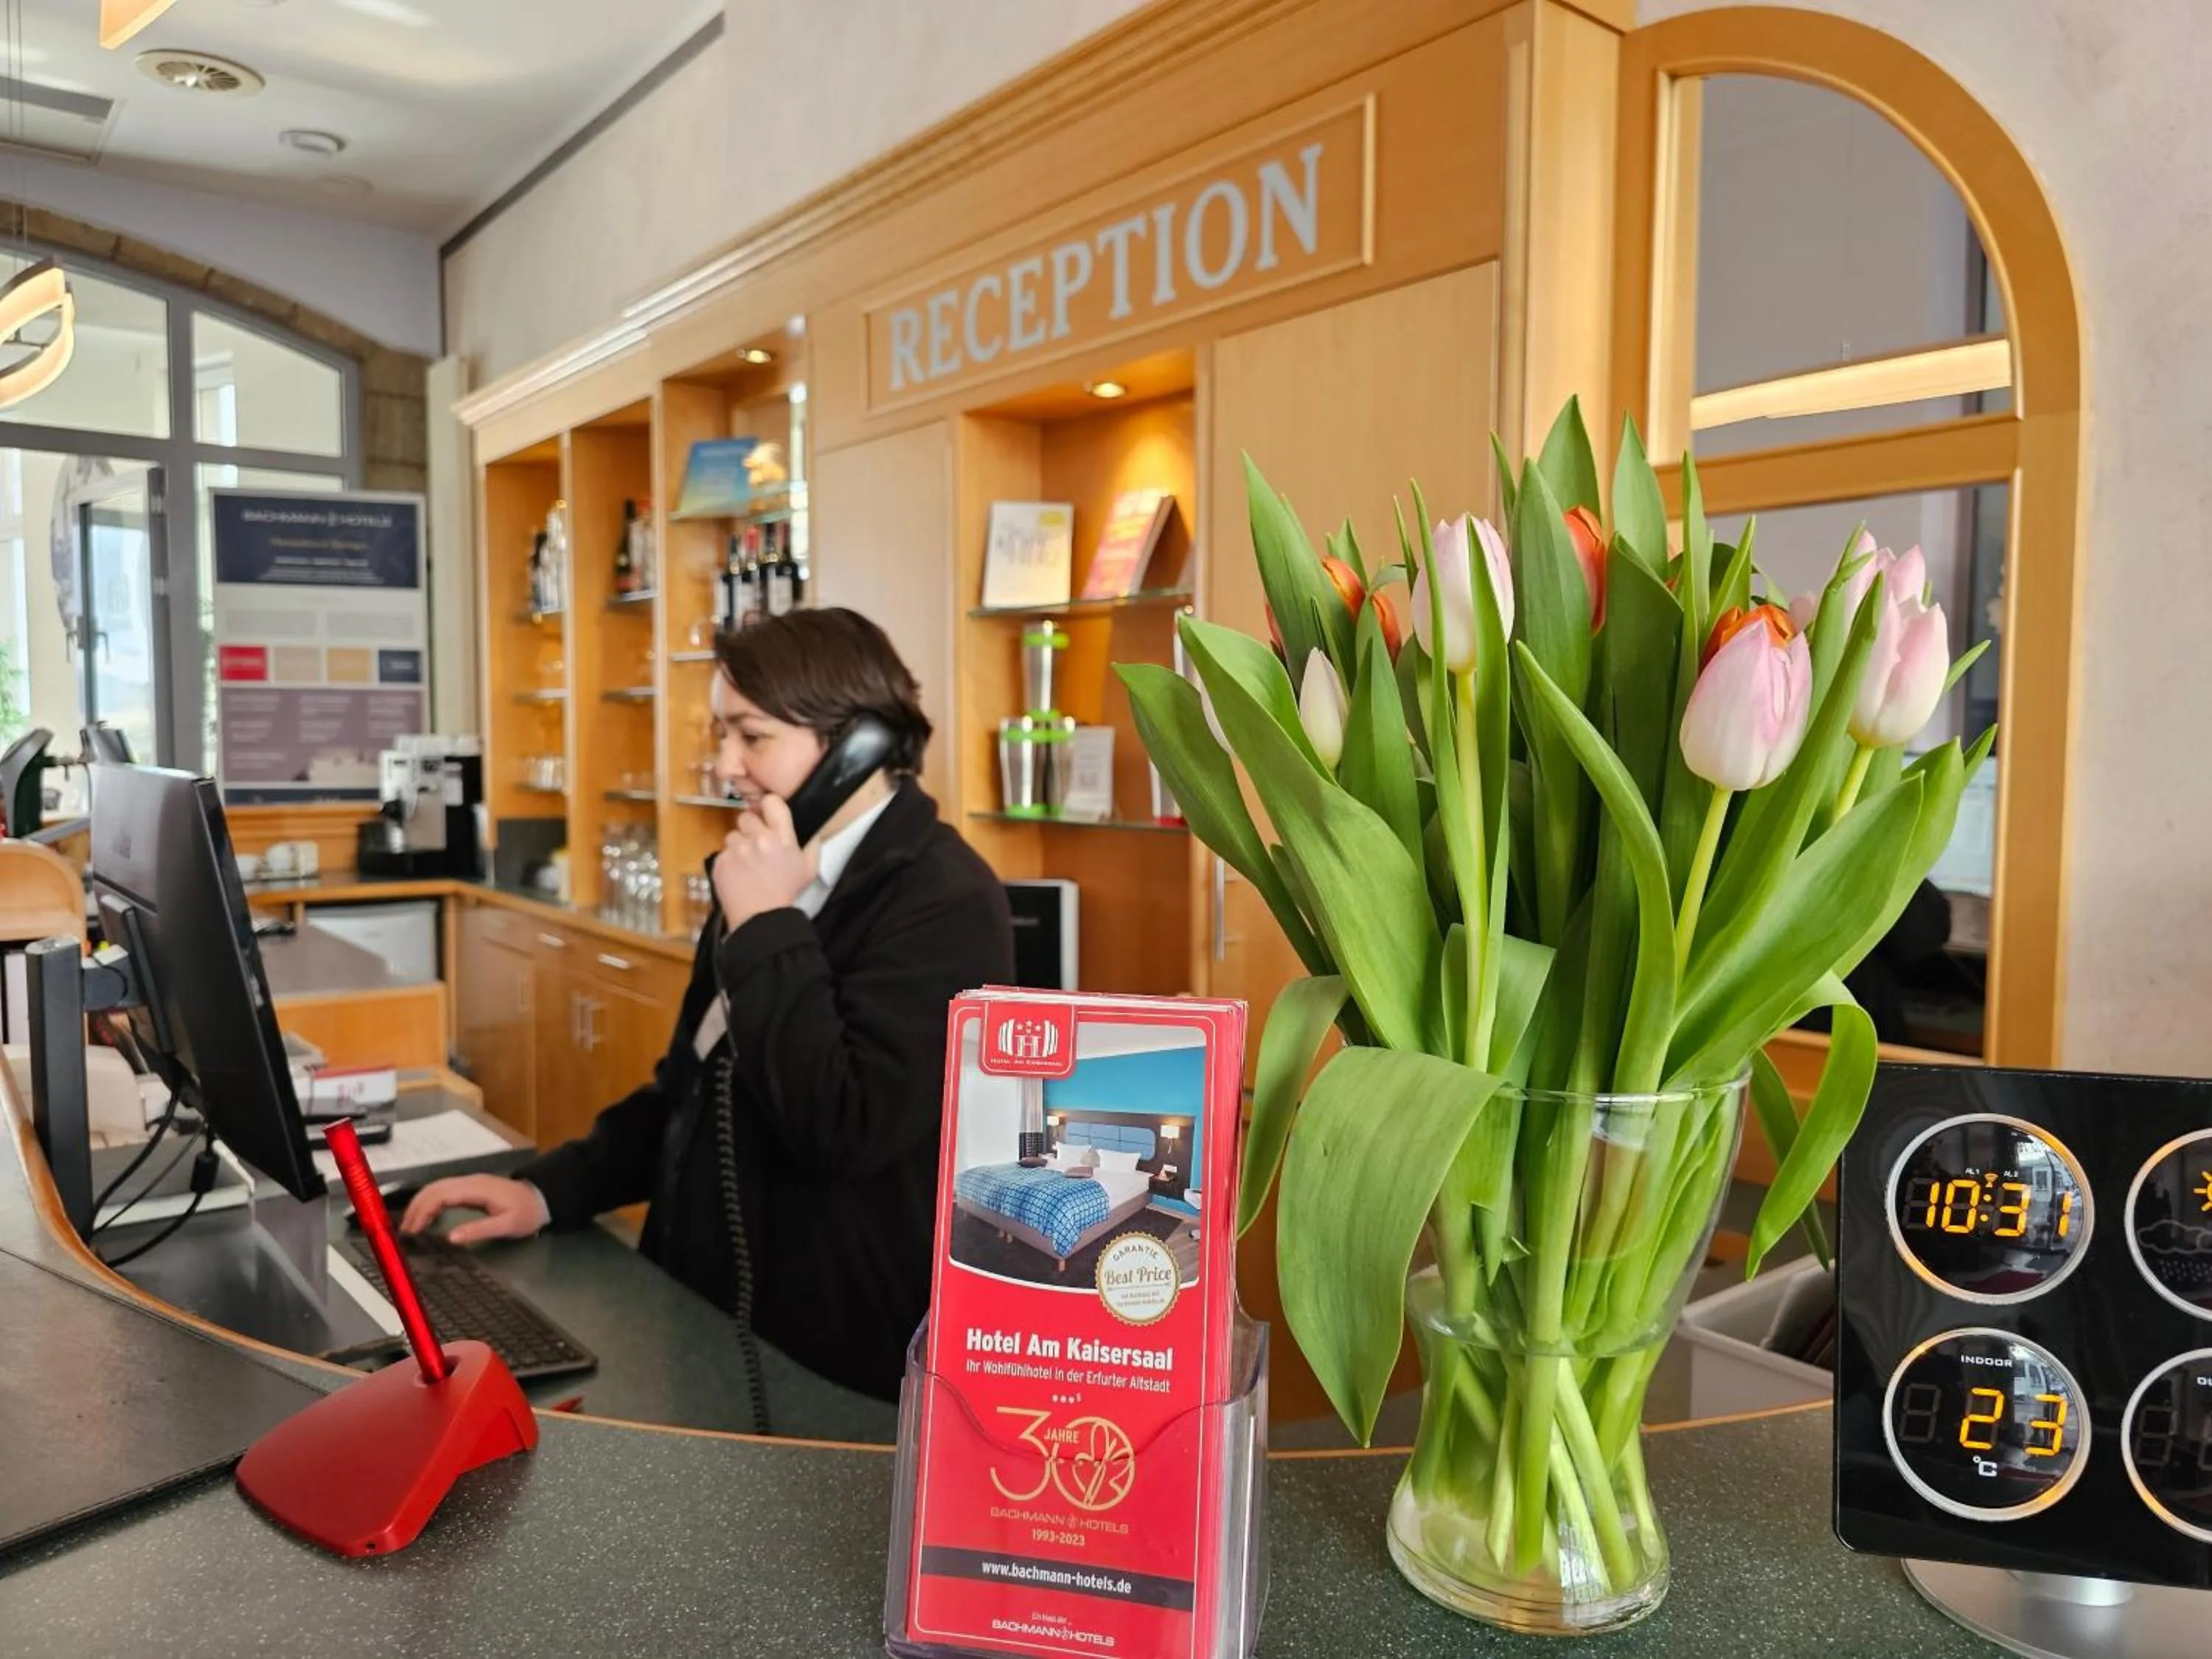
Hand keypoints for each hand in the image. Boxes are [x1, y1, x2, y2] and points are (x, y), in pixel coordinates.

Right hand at [400, 1174, 547, 1244]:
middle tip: (405, 1231)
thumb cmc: (526, 1213)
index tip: (412, 1230)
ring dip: (420, 1204)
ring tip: (410, 1226)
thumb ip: (479, 1230)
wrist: (541, 1198)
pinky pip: (444, 1191)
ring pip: (436, 1187)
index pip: (441, 1195)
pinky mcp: (470, 1188)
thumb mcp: (507, 1225)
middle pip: (434, 1188)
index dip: (423, 1210)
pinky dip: (430, 1203)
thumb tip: (450, 1238)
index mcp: (476, 1189)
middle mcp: (469, 1181)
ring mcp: (469, 1183)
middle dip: (416, 1208)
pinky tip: (426, 1217)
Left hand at [712, 794, 817, 930]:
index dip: (768, 806)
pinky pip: (722, 853)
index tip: (767, 814)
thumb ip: (810, 844)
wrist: (761, 919)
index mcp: (782, 838)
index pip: (771, 802)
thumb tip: (809, 828)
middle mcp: (758, 839)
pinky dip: (729, 862)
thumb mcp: (808, 868)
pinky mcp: (720, 862)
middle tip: (756, 846)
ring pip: (732, 835)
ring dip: (738, 846)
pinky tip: (738, 875)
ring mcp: (736, 850)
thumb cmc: (786, 893)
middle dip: (750, 829)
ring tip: (747, 865)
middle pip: (746, 817)